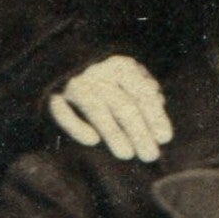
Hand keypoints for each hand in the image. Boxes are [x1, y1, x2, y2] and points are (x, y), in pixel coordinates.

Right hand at [49, 55, 173, 161]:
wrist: (63, 61)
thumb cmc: (108, 78)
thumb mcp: (130, 77)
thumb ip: (145, 90)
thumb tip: (160, 103)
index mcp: (122, 66)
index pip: (143, 94)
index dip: (155, 116)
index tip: (165, 138)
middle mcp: (99, 71)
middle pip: (123, 105)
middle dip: (139, 132)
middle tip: (151, 156)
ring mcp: (75, 82)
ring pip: (96, 110)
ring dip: (114, 133)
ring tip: (127, 154)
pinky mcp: (53, 94)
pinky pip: (63, 112)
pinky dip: (77, 126)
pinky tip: (93, 140)